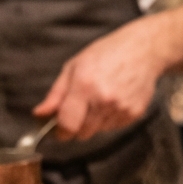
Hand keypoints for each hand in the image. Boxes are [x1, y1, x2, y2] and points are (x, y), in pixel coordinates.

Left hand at [33, 21, 166, 139]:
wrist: (143, 50)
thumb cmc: (107, 53)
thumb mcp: (74, 66)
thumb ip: (56, 94)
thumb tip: (39, 114)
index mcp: (85, 85)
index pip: (67, 125)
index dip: (59, 132)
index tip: (57, 129)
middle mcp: (103, 100)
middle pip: (82, 133)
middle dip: (76, 126)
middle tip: (79, 109)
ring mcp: (121, 108)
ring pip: (98, 131)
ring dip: (93, 121)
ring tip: (100, 98)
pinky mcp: (134, 114)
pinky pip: (113, 127)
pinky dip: (109, 118)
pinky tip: (113, 99)